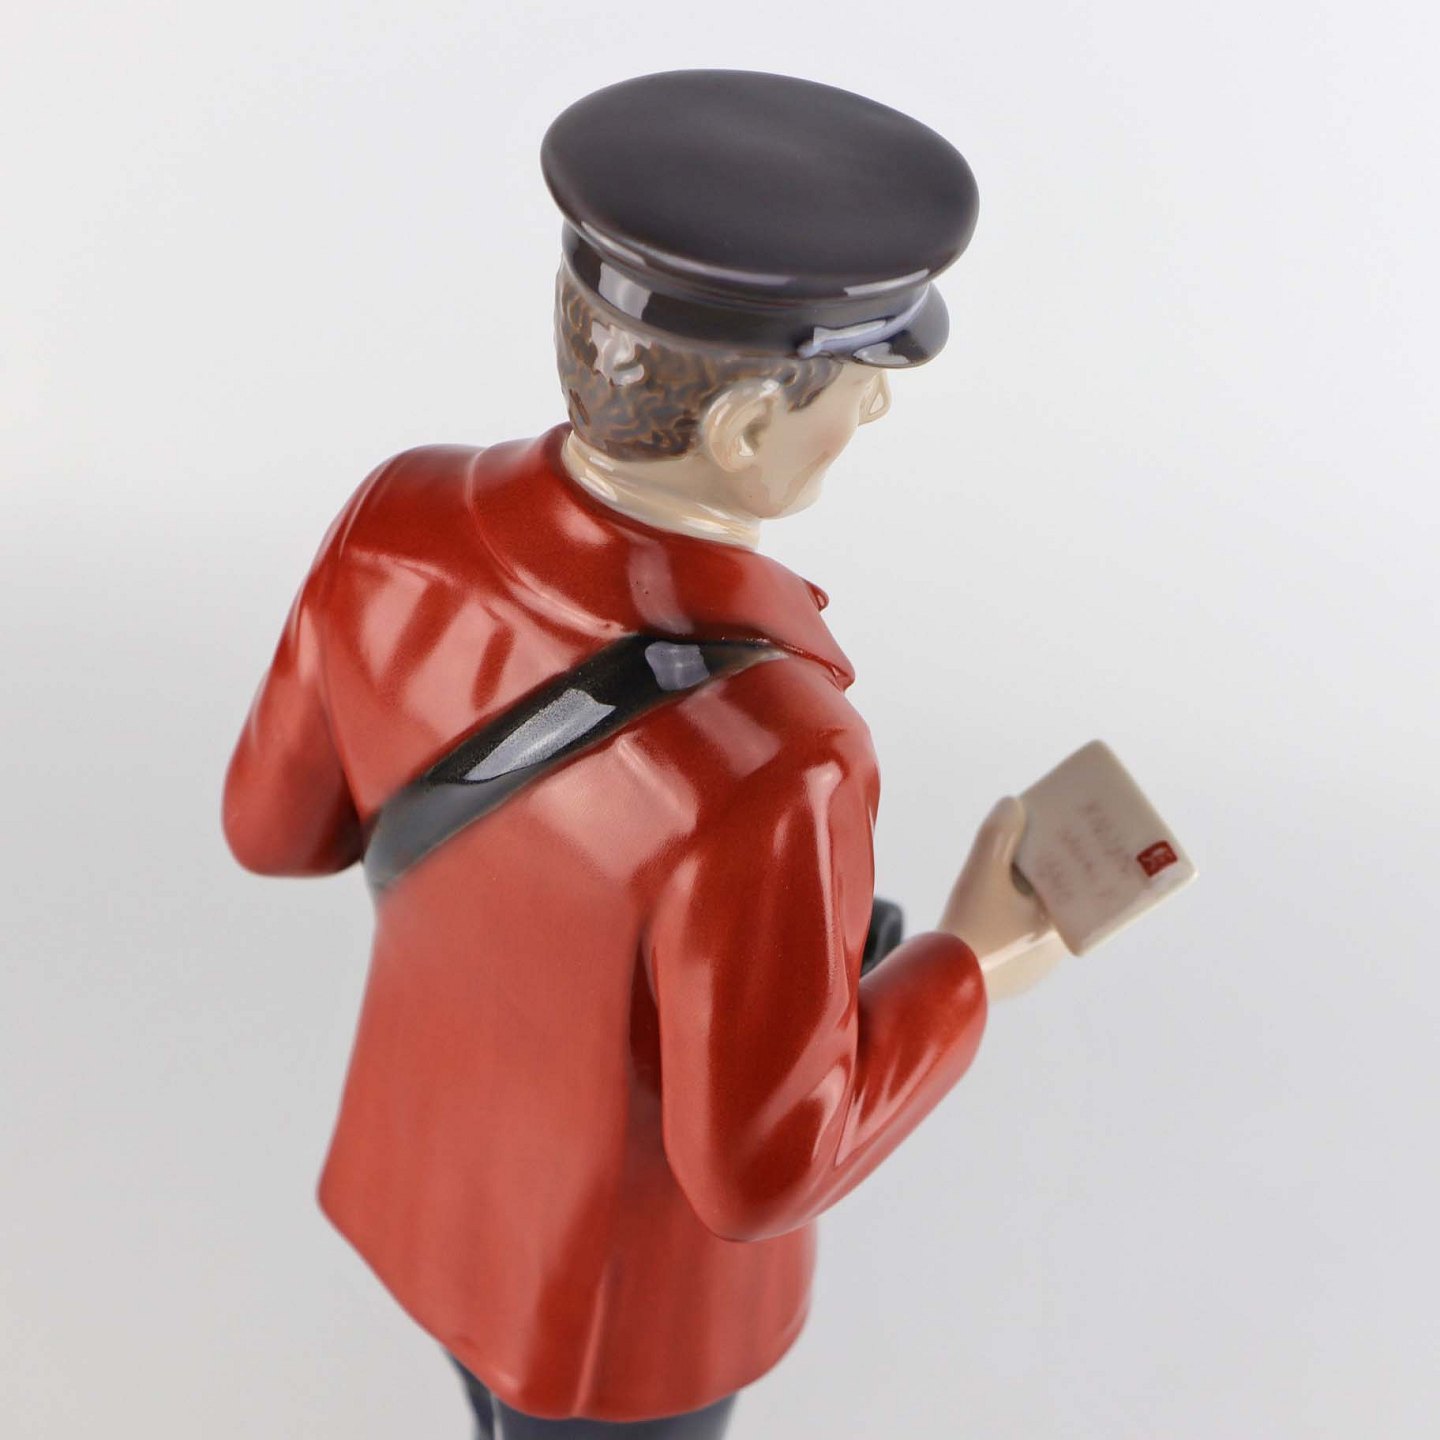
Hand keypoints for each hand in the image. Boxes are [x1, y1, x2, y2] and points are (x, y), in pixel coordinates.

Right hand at [938, 797, 1067, 999]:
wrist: (939, 985)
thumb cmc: (969, 928)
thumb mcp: (982, 872)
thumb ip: (999, 833)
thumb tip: (1015, 804)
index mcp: (1061, 927)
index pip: (1081, 886)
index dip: (1074, 858)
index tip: (1066, 835)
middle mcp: (1055, 952)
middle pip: (1058, 901)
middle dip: (1048, 872)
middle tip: (1036, 841)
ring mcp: (1034, 968)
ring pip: (1038, 922)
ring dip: (1028, 897)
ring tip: (1011, 866)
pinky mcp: (1012, 977)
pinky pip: (1020, 940)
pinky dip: (1012, 920)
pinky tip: (994, 903)